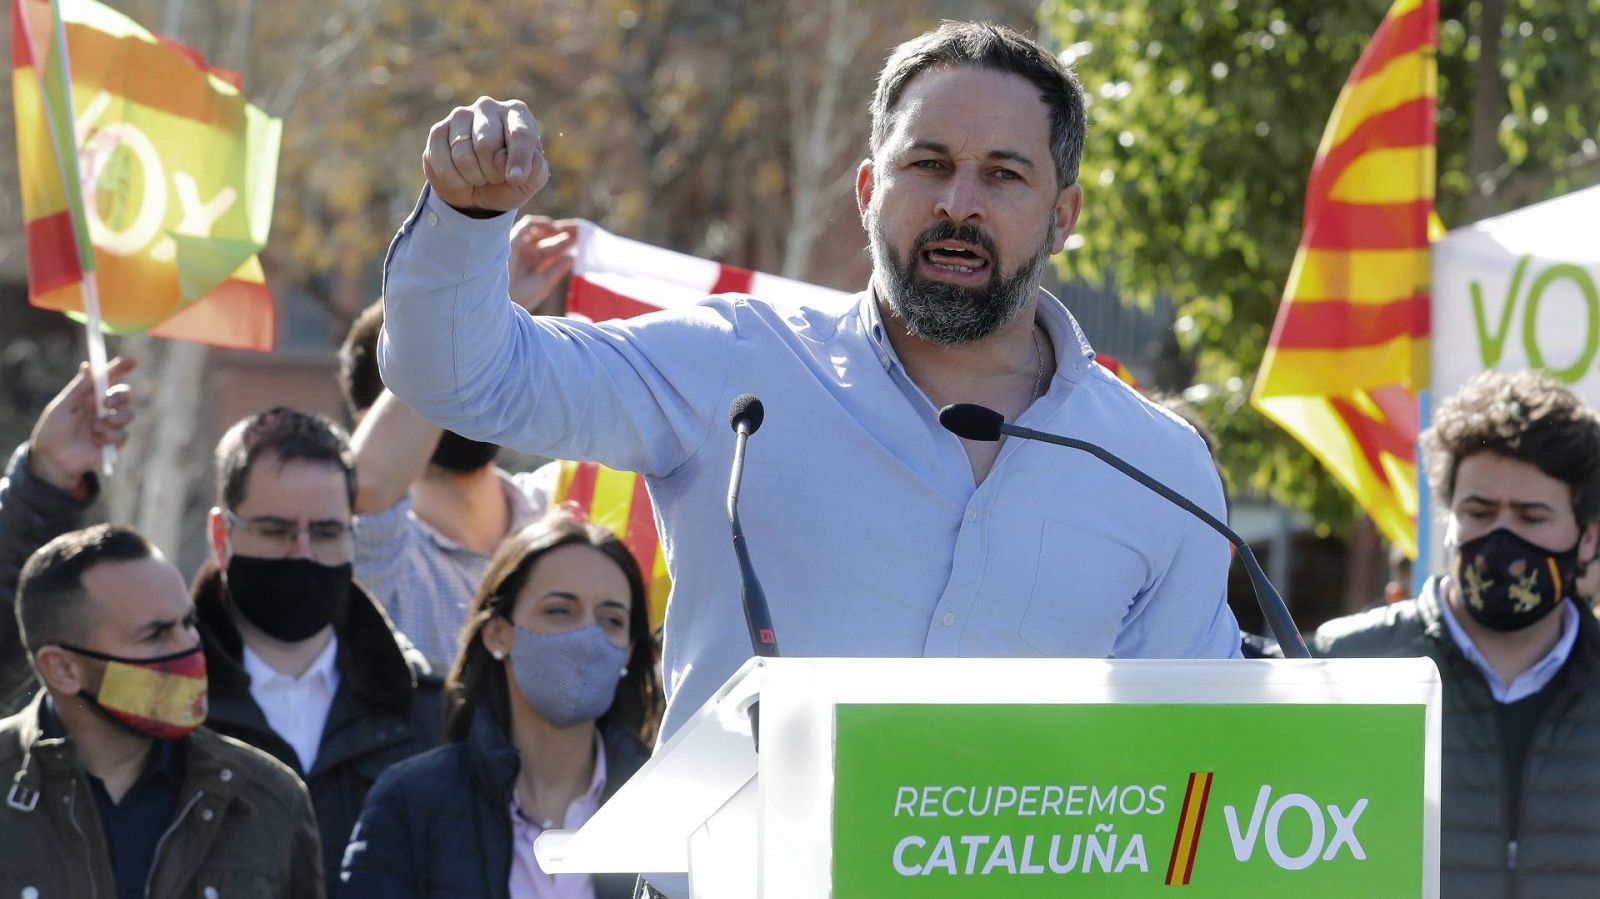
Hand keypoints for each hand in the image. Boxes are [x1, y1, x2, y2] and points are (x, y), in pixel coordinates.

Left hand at [28, 356, 135, 496]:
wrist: (53, 459)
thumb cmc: (53, 430)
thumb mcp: (63, 405)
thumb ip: (79, 387)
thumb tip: (89, 365)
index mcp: (90, 395)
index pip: (109, 378)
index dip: (121, 368)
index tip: (132, 361)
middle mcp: (103, 408)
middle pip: (125, 394)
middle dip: (120, 396)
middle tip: (106, 403)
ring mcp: (110, 424)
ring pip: (129, 414)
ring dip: (114, 419)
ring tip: (96, 428)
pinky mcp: (114, 441)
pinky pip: (123, 434)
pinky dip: (110, 436)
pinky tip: (96, 441)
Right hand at [423, 97, 548, 213]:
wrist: (477, 190)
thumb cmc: (509, 179)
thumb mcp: (531, 180)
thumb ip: (533, 170)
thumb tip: (514, 171)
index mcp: (517, 113)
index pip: (520, 134)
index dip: (518, 159)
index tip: (515, 179)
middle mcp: (488, 107)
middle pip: (486, 144)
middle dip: (492, 171)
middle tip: (496, 176)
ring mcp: (460, 115)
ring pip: (462, 155)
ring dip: (473, 176)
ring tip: (479, 174)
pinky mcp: (438, 130)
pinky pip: (443, 163)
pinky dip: (454, 180)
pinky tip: (460, 175)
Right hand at [508, 215, 578, 313]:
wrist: (503, 299)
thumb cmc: (522, 296)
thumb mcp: (544, 283)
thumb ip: (557, 269)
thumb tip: (571, 257)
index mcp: (534, 267)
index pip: (553, 253)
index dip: (565, 247)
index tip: (580, 245)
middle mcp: (527, 255)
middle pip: (547, 242)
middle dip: (563, 238)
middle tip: (578, 236)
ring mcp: (520, 247)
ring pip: (539, 233)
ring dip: (554, 230)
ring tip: (567, 233)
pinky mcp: (512, 240)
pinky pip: (526, 225)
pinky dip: (540, 223)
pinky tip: (554, 227)